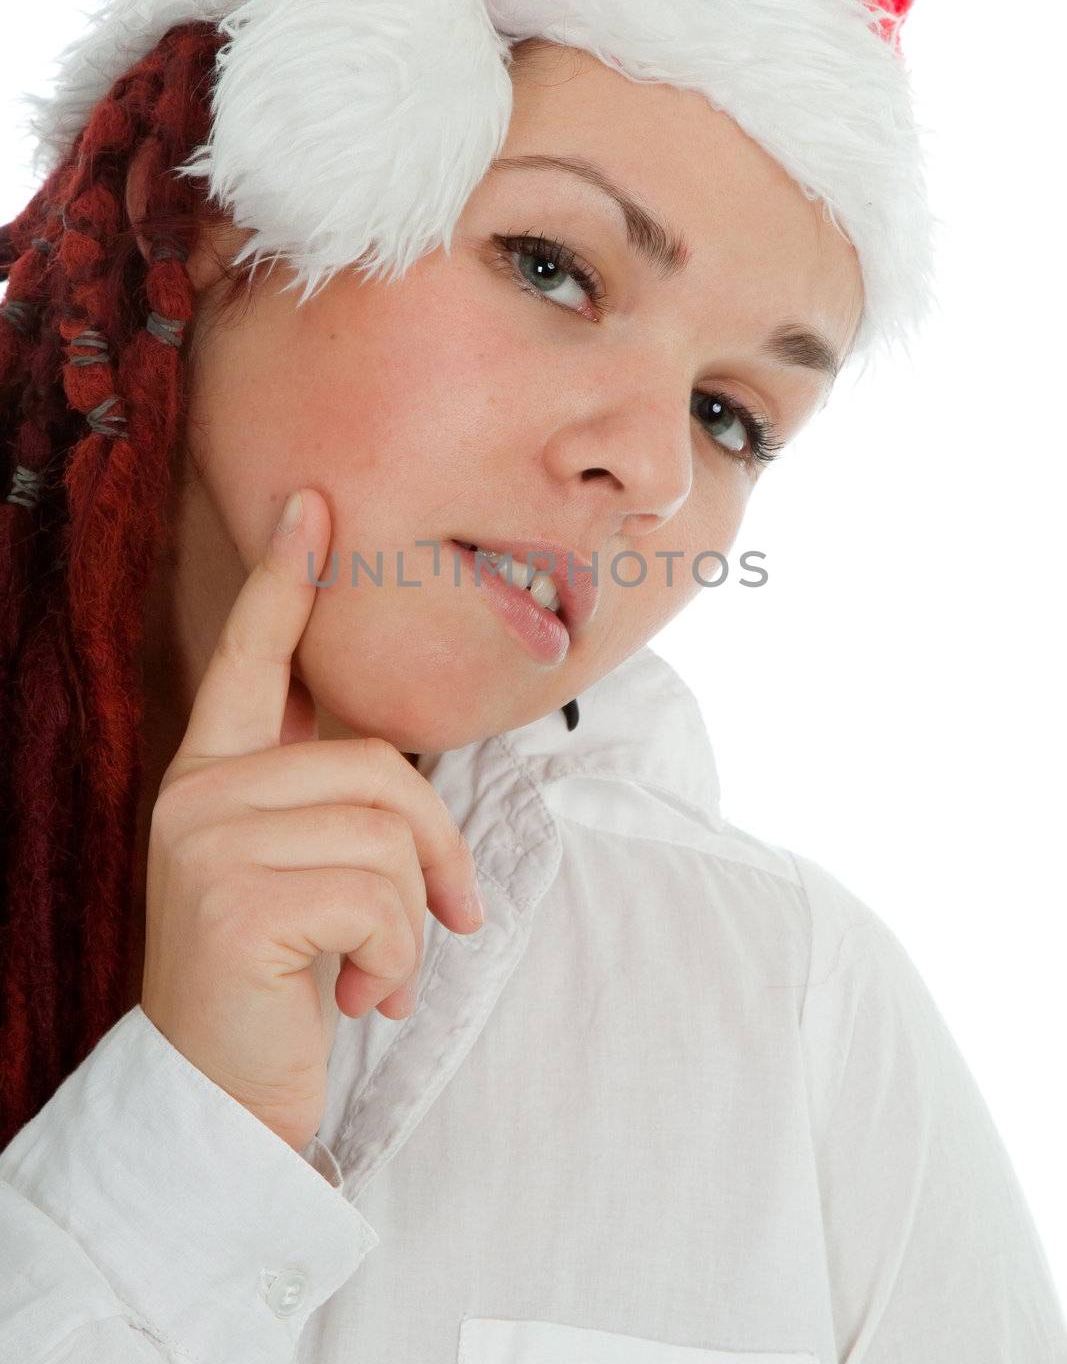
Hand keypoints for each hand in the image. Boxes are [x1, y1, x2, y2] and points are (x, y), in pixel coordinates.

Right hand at [138, 488, 484, 1152]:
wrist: (220, 1100)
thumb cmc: (278, 980)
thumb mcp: (304, 878)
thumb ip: (335, 810)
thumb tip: (409, 777)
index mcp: (212, 778)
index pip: (250, 661)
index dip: (284, 584)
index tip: (314, 507)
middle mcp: (197, 795)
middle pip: (377, 767)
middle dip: (435, 850)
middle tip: (444, 920)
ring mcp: (207, 843)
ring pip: (388, 833)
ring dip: (411, 919)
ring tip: (376, 974)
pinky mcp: (236, 902)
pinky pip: (381, 897)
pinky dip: (397, 957)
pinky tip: (356, 998)